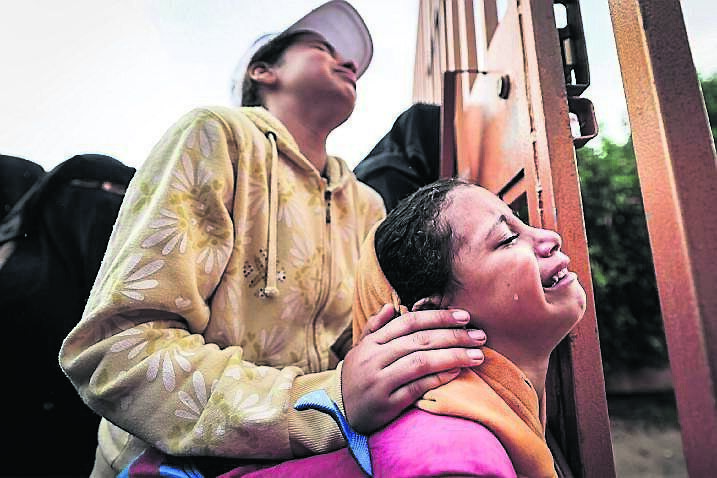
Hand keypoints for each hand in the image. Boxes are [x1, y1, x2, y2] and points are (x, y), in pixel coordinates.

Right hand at [341, 304, 486, 433]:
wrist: (337, 412)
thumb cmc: (356, 377)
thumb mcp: (360, 349)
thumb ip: (376, 327)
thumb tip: (393, 306)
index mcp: (371, 342)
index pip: (409, 322)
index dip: (438, 317)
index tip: (464, 316)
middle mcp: (374, 359)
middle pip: (420, 341)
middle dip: (454, 336)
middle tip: (480, 335)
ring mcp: (380, 381)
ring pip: (421, 362)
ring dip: (453, 356)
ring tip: (477, 355)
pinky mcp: (387, 404)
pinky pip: (417, 387)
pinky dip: (438, 378)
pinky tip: (457, 372)